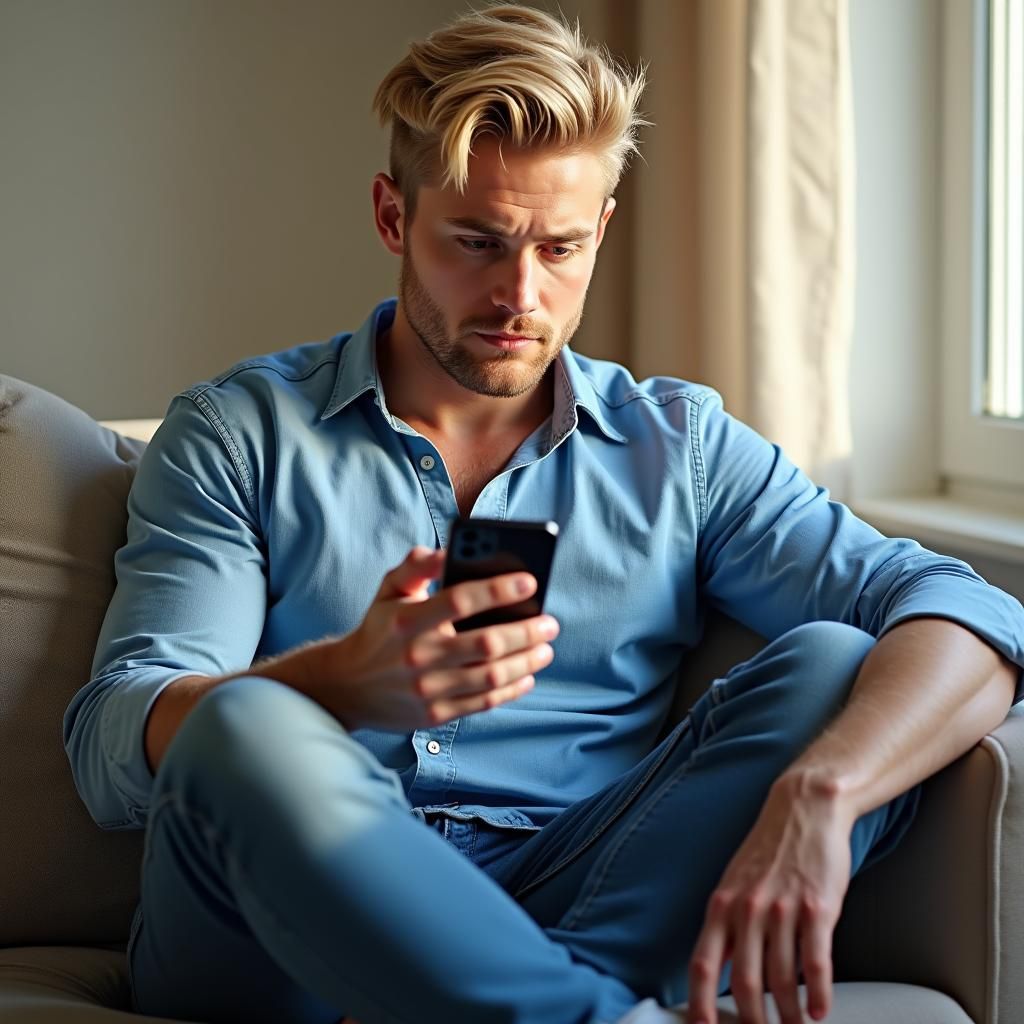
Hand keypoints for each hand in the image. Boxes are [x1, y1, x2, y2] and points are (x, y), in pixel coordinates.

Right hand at [305, 545, 558, 730]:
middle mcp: (419, 656)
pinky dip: (512, 689)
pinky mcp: (435, 715)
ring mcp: (428, 689)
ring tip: (545, 648)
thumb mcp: (389, 591)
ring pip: (492, 675)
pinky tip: (527, 675)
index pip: (461, 600)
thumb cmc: (379, 630)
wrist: (347, 687)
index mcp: (408, 620)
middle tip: (551, 622)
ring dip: (527, 661)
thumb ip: (416, 567)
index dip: (499, 589)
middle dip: (527, 631)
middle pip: (487, 642)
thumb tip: (444, 551)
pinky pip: (484, 703)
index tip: (530, 581)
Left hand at [686, 775, 856, 1023]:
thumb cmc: (770, 848)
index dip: (699, 1004)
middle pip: (744, 983)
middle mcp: (747, 909)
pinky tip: (819, 1010)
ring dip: (789, 1015)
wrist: (804, 808)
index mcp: (721, 904)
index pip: (701, 964)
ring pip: (781, 979)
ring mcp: (783, 909)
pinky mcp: (818, 908)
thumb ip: (726, 925)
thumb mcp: (734, 883)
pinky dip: (817, 994)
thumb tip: (716, 969)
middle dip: (753, 1021)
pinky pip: (815, 962)